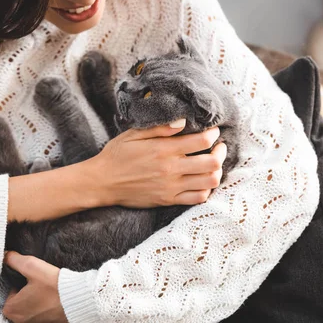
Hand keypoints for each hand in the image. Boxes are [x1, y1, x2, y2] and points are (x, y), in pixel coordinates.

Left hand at [2, 251, 76, 322]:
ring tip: (53, 306)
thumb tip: (4, 256)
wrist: (84, 306)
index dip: (22, 290)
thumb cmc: (57, 287)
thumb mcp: (34, 267)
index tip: (35, 286)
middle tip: (45, 295)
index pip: (11, 298)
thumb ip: (15, 261)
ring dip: (39, 317)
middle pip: (21, 313)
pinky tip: (59, 317)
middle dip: (29, 305)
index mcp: (12, 310)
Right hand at [87, 122, 226, 207]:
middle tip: (218, 147)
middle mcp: (171, 169)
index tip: (212, 131)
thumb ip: (159, 128)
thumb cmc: (116, 156)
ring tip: (211, 165)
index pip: (203, 141)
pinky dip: (205, 189)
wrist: (102, 183)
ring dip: (216, 171)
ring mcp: (171, 187)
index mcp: (164, 150)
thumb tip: (182, 122)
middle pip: (212, 162)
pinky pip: (198, 198)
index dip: (213, 134)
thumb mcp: (133, 134)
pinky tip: (200, 181)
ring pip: (209, 181)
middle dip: (221, 152)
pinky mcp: (168, 200)